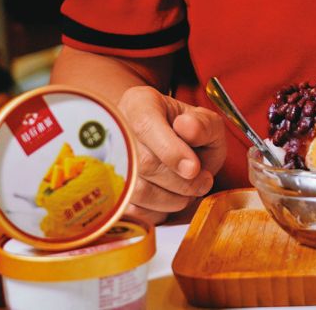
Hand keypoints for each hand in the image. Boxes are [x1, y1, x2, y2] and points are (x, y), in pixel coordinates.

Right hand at [117, 87, 225, 225]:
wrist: (172, 146)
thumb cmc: (190, 133)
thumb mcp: (206, 122)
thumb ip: (204, 124)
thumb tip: (187, 127)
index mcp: (139, 103)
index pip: (145, 125)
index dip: (171, 151)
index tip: (194, 168)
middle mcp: (117, 129)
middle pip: (143, 163)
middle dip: (180, 181)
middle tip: (202, 182)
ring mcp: (108, 161)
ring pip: (137, 191)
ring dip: (172, 199)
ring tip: (189, 190)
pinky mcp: (111, 192)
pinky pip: (133, 211)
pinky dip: (159, 211)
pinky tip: (171, 199)